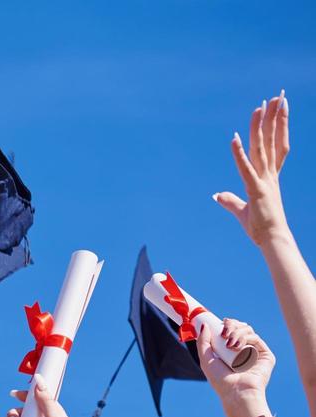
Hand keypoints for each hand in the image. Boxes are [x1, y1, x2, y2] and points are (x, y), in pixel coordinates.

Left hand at [199, 318, 274, 406]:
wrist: (236, 392)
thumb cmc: (220, 380)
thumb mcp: (206, 359)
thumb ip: (203, 342)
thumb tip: (205, 325)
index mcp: (231, 351)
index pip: (231, 331)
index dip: (228, 324)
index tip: (221, 323)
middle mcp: (244, 350)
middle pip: (240, 328)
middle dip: (231, 326)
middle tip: (224, 333)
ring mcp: (255, 352)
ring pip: (248, 331)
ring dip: (236, 333)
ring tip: (229, 345)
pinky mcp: (265, 355)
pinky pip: (256, 338)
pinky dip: (245, 338)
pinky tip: (237, 347)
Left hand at [216, 93, 291, 248]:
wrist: (272, 240)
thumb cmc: (261, 227)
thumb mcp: (242, 210)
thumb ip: (230, 201)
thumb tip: (217, 195)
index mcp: (269, 177)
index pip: (275, 146)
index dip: (278, 127)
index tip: (279, 109)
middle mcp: (269, 174)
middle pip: (272, 140)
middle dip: (274, 118)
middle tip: (277, 96)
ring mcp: (265, 180)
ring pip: (262, 148)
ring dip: (260, 127)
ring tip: (261, 106)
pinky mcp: (257, 189)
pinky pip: (245, 168)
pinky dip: (239, 154)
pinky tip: (234, 139)